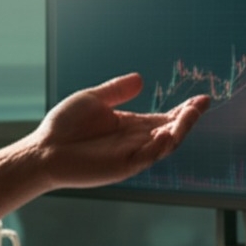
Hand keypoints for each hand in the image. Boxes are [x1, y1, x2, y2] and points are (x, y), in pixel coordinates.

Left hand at [32, 72, 209, 189]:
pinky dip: (161, 146)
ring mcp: (133, 154)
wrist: (44, 150)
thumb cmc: (65, 126)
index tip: (201, 98)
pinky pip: (150, 156)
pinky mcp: (125, 166)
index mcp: (133, 125)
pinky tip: (168, 133)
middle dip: (189, 118)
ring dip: (181, 129)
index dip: (185, 109)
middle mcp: (138, 141)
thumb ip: (118, 90)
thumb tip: (141, 78)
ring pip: (167, 144)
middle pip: (173, 130)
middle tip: (201, 103)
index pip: (167, 118)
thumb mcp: (94, 99)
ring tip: (191, 113)